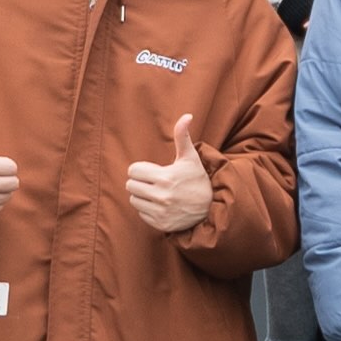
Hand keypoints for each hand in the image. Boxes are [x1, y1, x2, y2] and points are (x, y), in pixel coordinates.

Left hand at [116, 108, 212, 238]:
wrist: (210, 208)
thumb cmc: (197, 179)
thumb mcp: (190, 158)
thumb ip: (183, 136)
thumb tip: (187, 115)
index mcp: (166, 177)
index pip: (133, 170)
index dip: (140, 169)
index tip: (151, 170)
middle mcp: (162, 196)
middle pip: (130, 185)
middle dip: (139, 181)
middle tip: (152, 181)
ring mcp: (161, 212)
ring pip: (134, 199)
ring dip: (142, 195)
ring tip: (156, 193)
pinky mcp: (160, 224)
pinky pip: (141, 213)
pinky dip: (147, 209)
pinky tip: (160, 205)